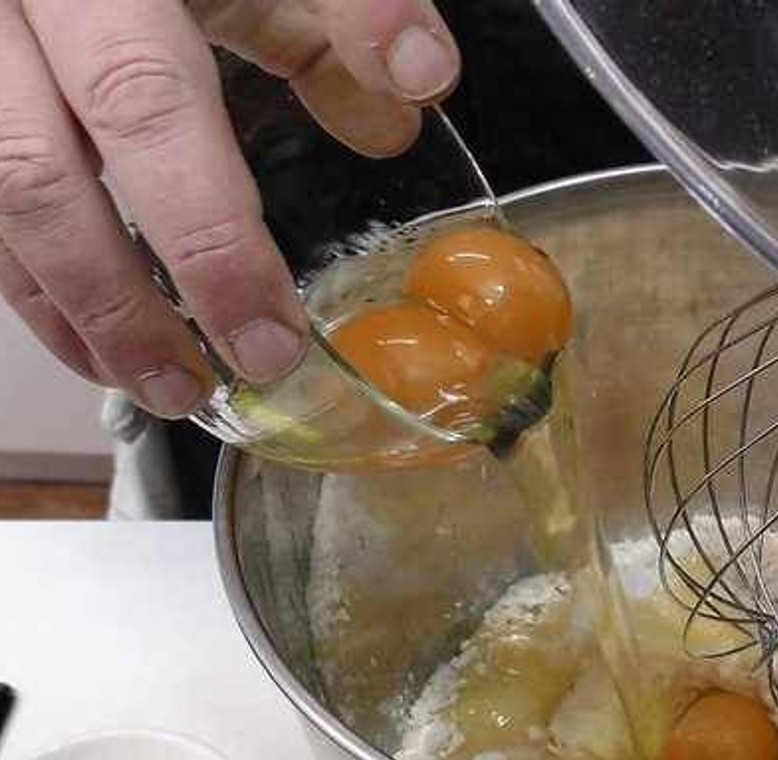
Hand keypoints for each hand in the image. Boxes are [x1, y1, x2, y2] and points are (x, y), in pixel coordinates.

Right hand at [0, 0, 460, 416]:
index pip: (147, 110)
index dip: (210, 236)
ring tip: (165, 387)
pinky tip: (96, 342)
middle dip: (134, 302)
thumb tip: (420, 81)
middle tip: (218, 378)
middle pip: (42, 175)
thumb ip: (339, 10)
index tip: (272, 334)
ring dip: (79, 311)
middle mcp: (9, 14)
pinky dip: (36, 288)